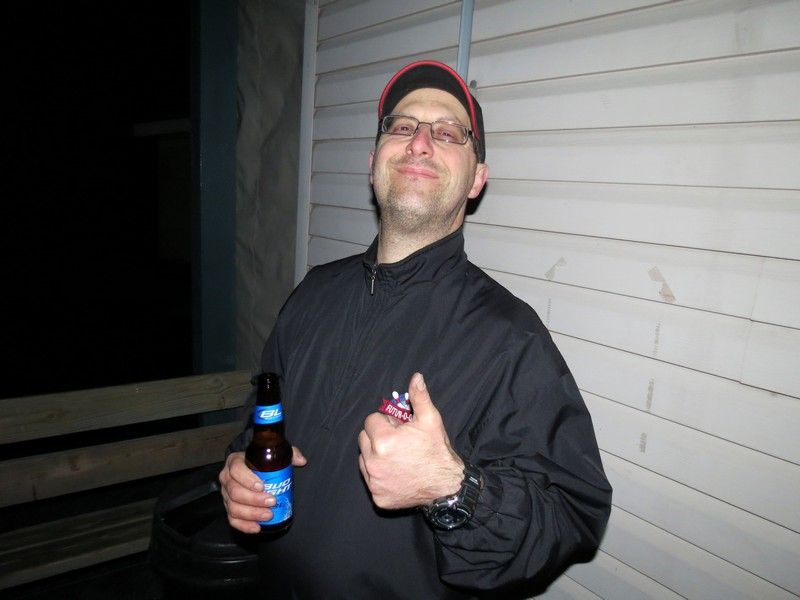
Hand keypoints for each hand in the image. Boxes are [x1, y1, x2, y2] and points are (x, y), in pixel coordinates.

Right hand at [219, 446, 306, 532]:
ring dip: (252, 514)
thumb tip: (301, 461)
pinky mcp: (229, 508)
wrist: (252, 471)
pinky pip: (232, 520)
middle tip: (272, 502)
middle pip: (235, 492)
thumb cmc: (262, 462)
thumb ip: (289, 454)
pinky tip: (257, 527)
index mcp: (235, 462)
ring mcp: (226, 495)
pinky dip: (244, 525)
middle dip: (254, 500)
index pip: (236, 470)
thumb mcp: (275, 454)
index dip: (247, 479)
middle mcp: (227, 479)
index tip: (262, 486)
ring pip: (233, 507)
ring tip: (268, 515)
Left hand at [358, 372, 463, 509]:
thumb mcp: (431, 420)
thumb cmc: (437, 451)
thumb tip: (416, 377)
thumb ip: (419, 397)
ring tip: (397, 457)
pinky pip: (370, 479)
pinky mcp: (377, 497)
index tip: (399, 428)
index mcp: (384, 440)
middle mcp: (374, 462)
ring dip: (375, 455)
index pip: (371, 420)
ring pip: (364, 458)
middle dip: (377, 436)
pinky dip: (379, 475)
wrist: (447, 487)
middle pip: (364, 438)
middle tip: (397, 442)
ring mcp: (375, 482)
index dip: (386, 422)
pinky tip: (397, 473)